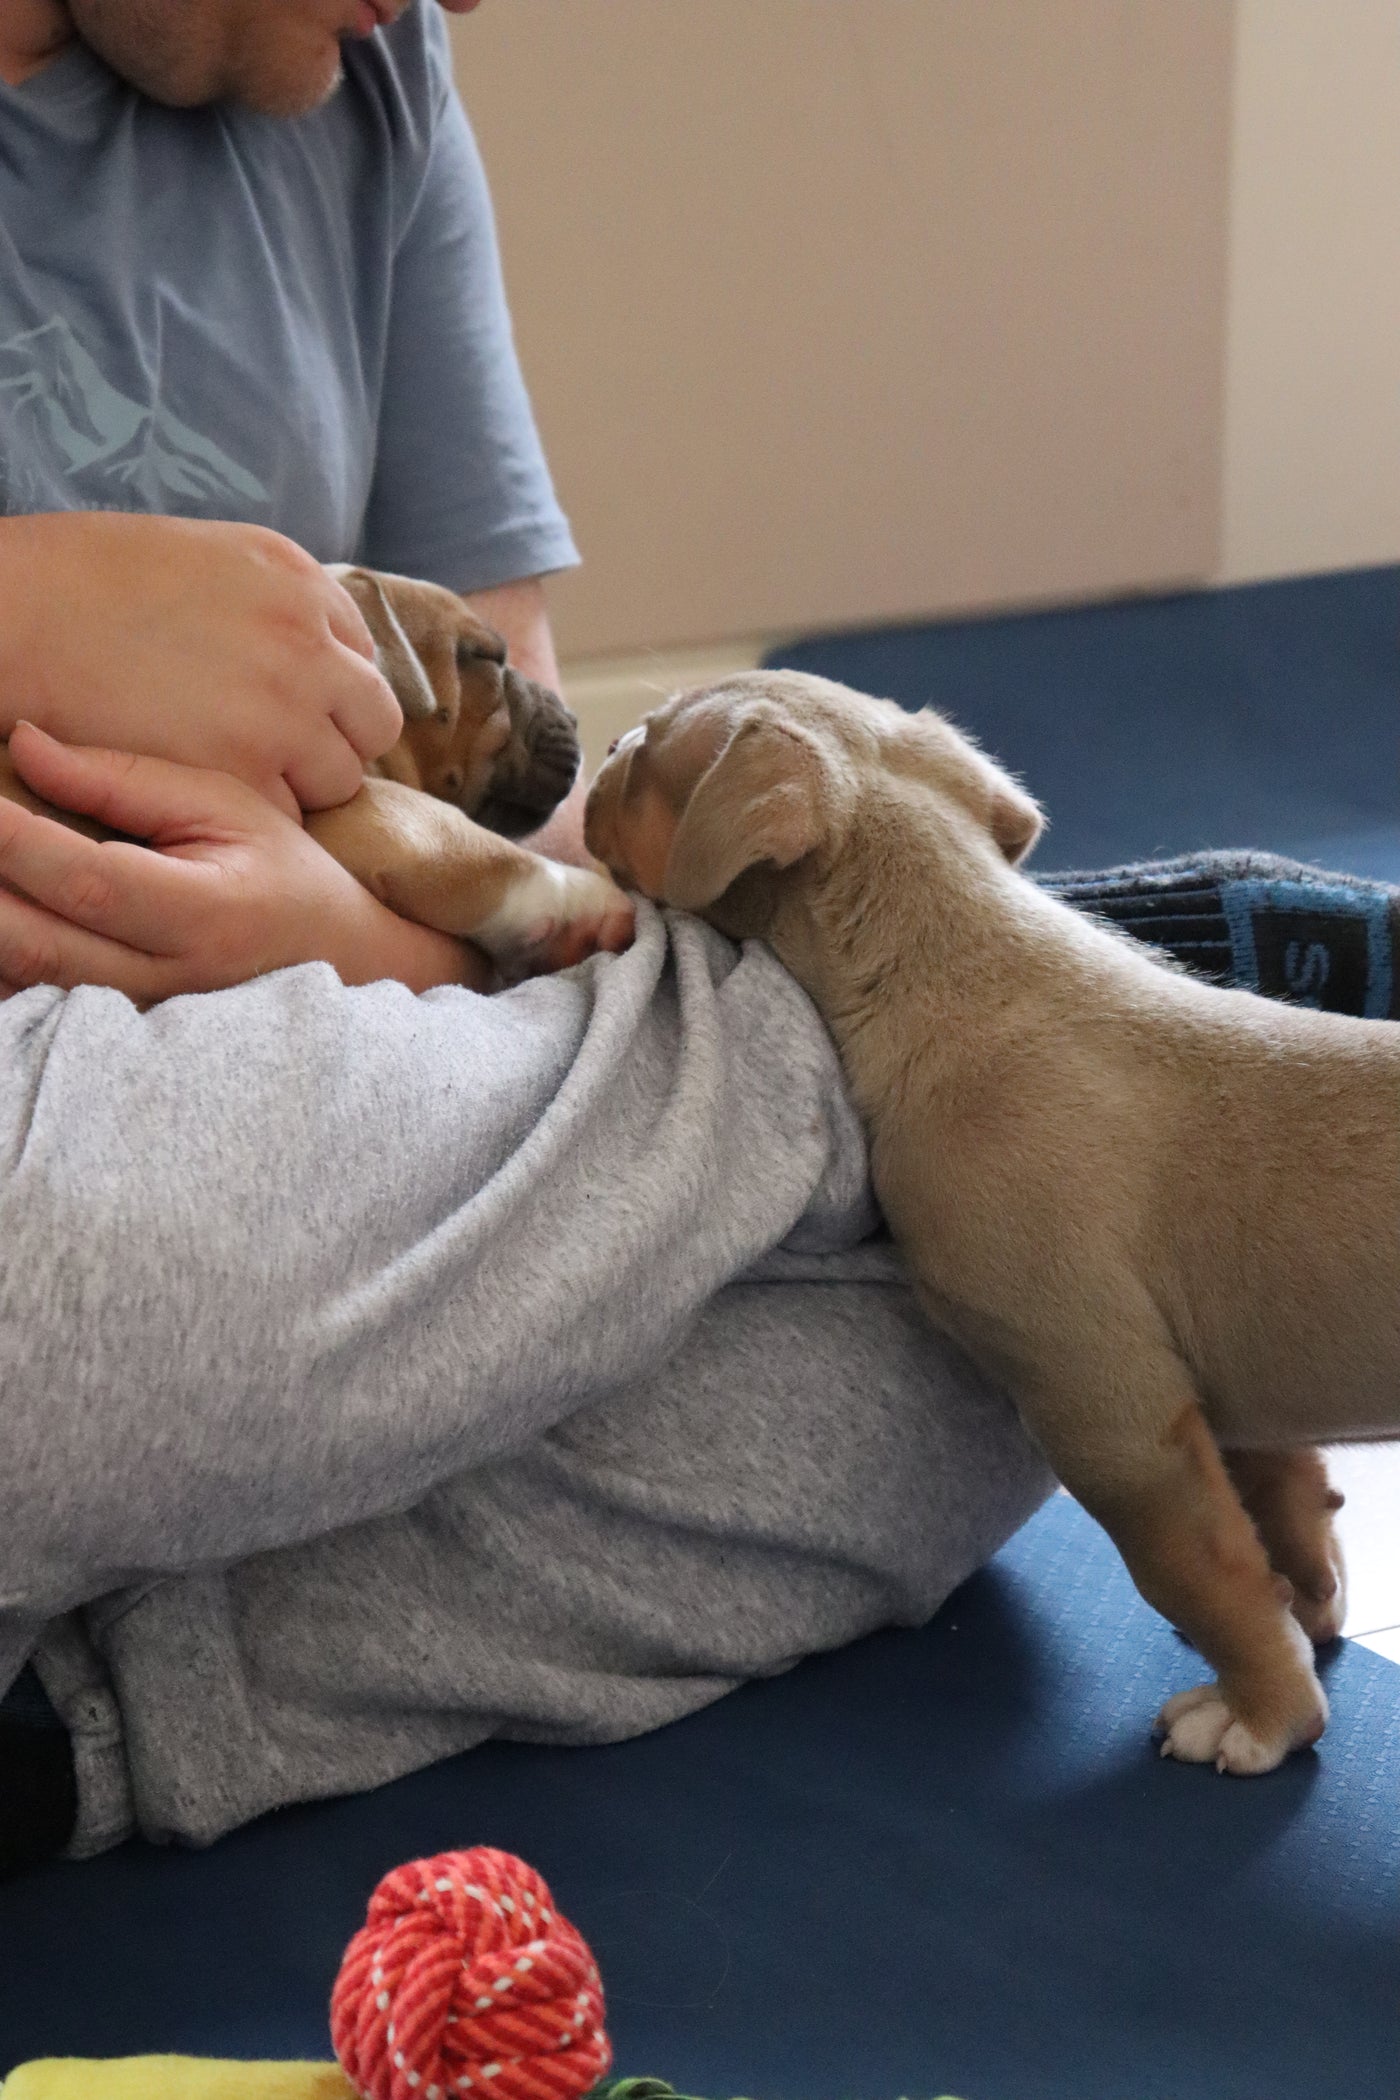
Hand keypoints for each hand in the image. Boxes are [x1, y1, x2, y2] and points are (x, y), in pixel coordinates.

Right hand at [0, 513, 403, 817]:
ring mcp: (283, 712)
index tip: (290, 707)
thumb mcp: (200, 557)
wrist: (8, 616)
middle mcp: (306, 642)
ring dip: (302, 785)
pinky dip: (256, 817)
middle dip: (336, 740)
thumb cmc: (78, 582)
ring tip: (237, 780)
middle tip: (280, 755)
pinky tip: (210, 801)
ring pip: (340, 778)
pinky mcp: (244, 772)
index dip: (327, 689)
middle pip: (374, 722)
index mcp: (297, 578)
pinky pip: (288, 817)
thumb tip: (310, 646)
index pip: (361, 654)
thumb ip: (269, 601)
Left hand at [0, 723, 488, 1001]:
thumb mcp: (226, 804)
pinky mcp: (118, 1033)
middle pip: (35, 941)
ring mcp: (139, 1018)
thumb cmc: (283, 872)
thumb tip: (23, 745)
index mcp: (206, 915)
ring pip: (23, 978)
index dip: (14, 838)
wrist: (339, 961)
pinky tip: (6, 901)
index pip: (87, 879)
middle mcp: (168, 980)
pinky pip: (31, 1000)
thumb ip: (125, 779)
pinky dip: (4, 955)